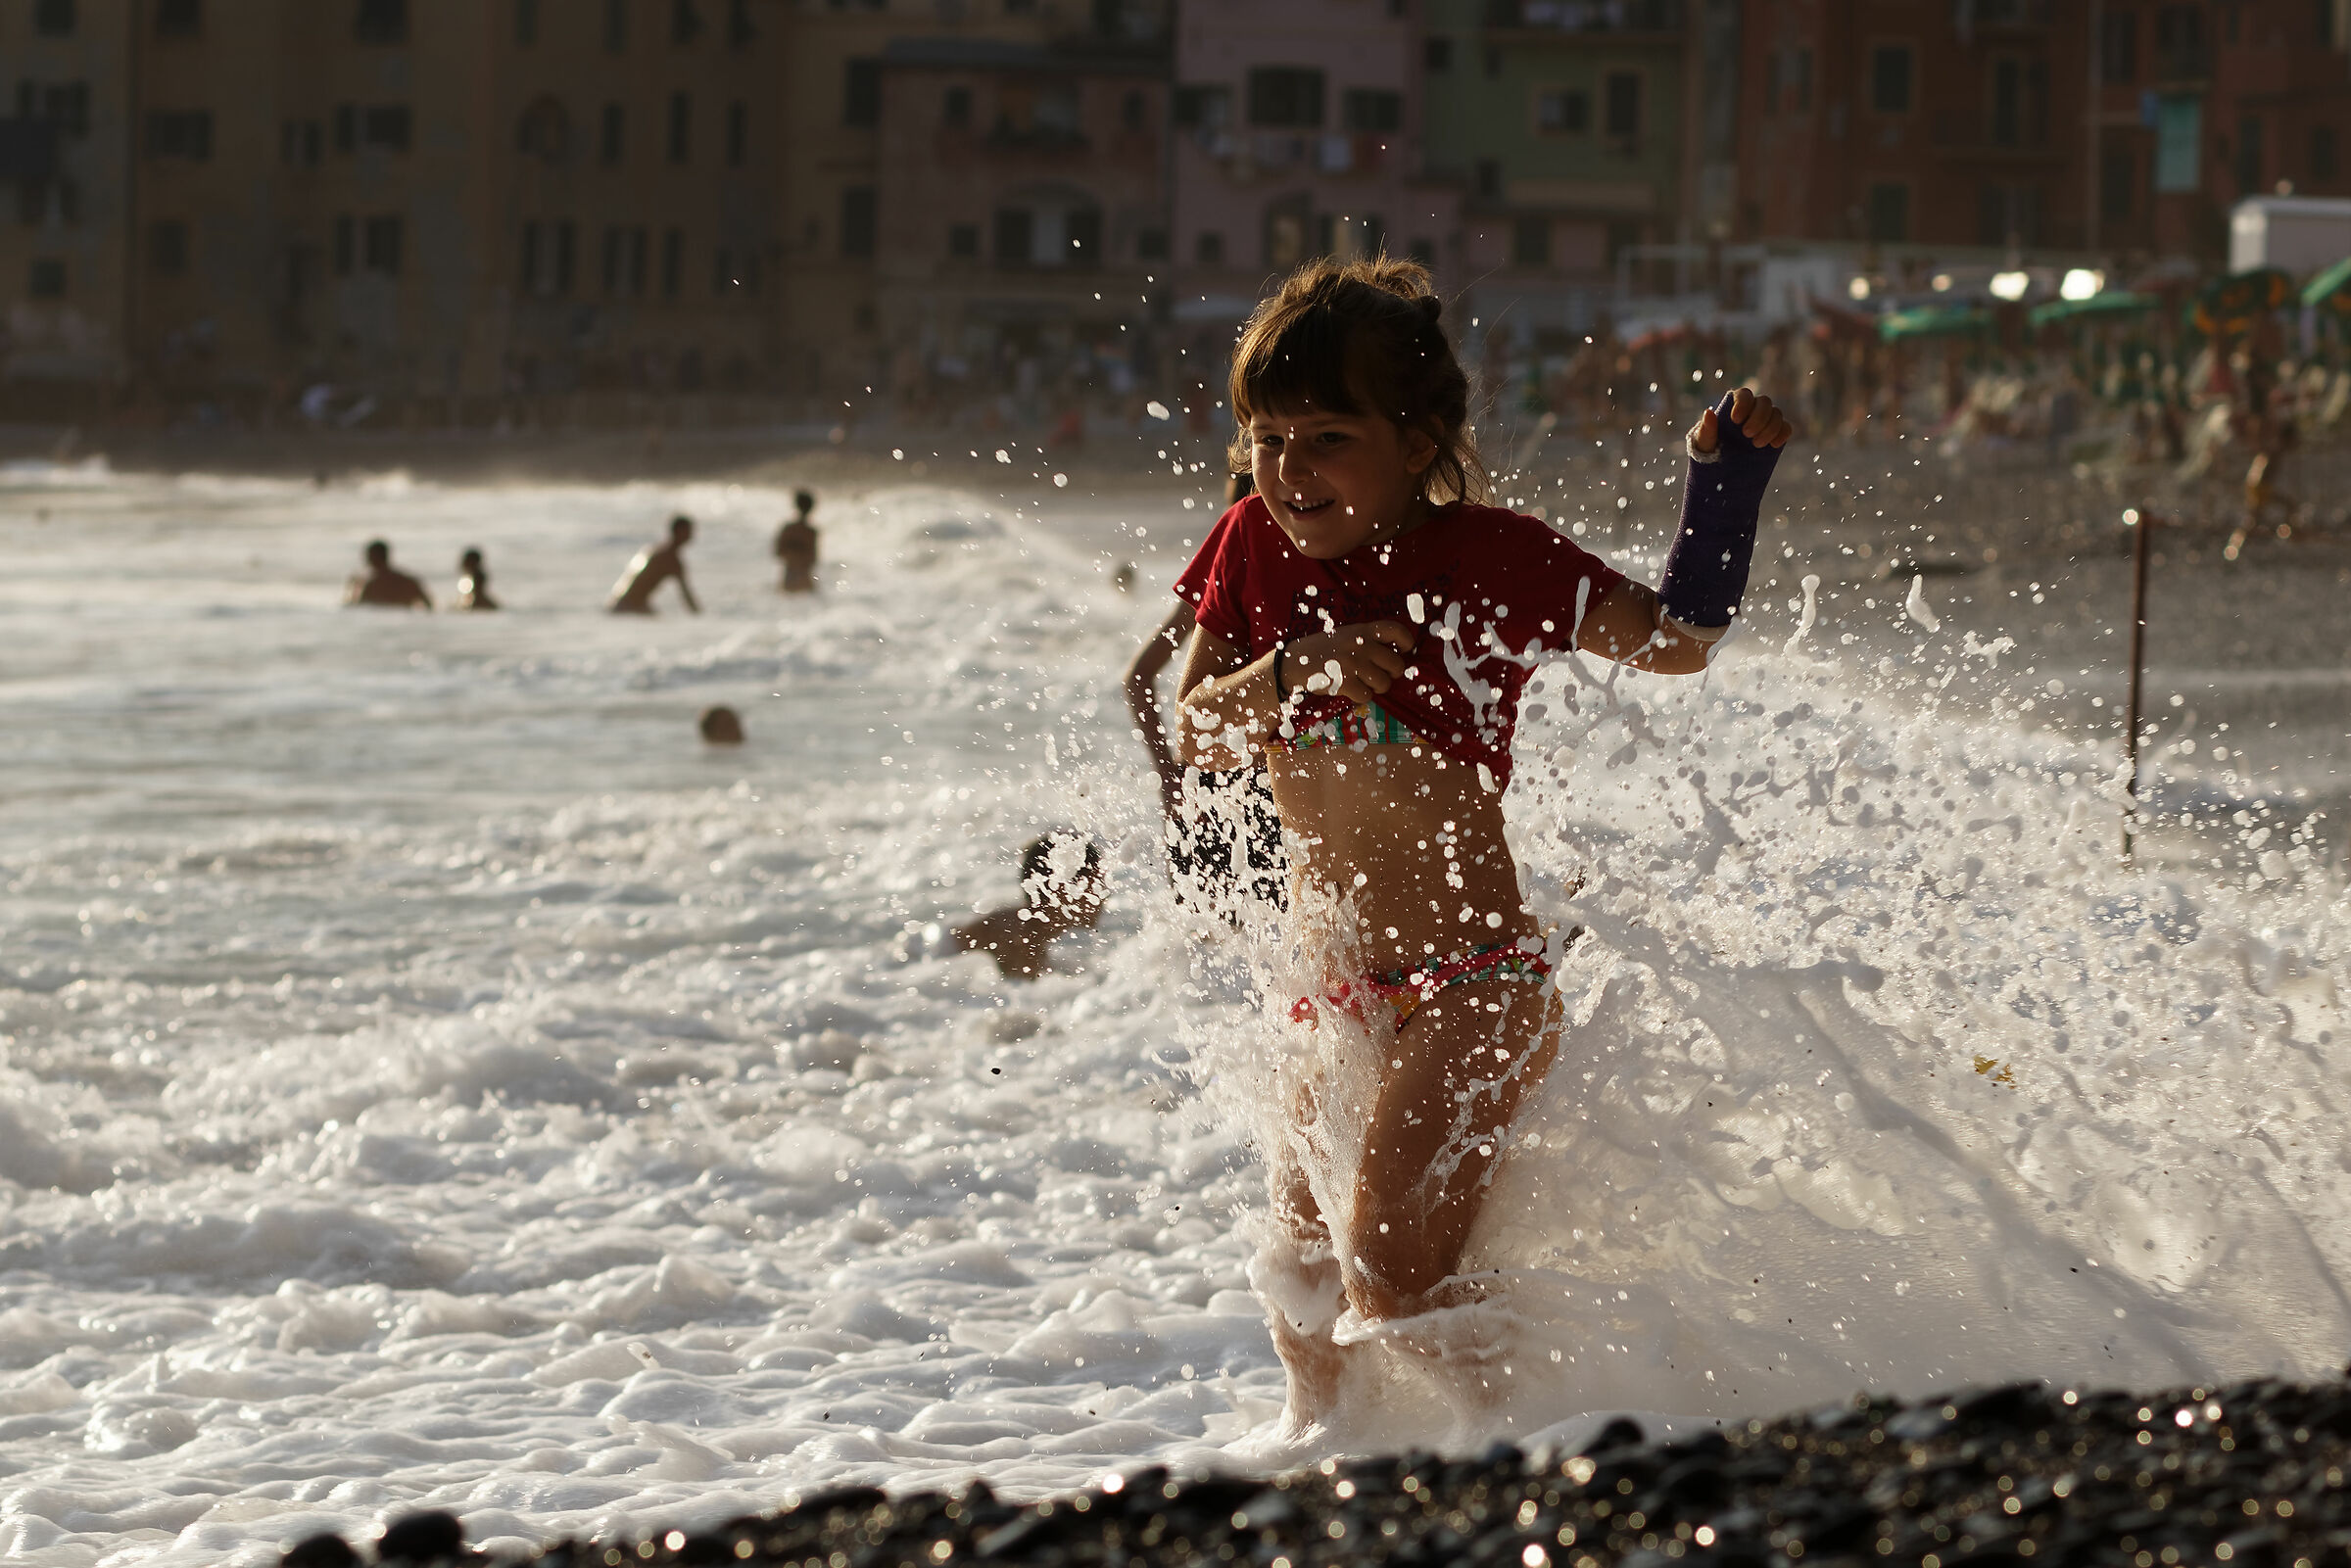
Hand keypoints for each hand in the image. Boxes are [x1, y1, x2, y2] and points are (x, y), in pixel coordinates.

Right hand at [1280, 621, 1414, 705]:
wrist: (1294, 662)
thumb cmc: (1324, 650)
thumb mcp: (1346, 635)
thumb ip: (1368, 641)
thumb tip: (1396, 655)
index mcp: (1362, 631)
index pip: (1396, 630)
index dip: (1407, 641)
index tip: (1406, 649)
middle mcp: (1360, 645)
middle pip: (1396, 664)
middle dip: (1392, 674)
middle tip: (1380, 675)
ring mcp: (1352, 664)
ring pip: (1384, 684)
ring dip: (1377, 688)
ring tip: (1364, 683)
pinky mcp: (1344, 682)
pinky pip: (1367, 696)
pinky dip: (1361, 697)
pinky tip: (1351, 690)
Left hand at [1691, 387, 1792, 453]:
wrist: (1721, 468)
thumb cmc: (1710, 451)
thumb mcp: (1704, 442)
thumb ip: (1707, 429)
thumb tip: (1708, 412)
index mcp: (1734, 405)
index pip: (1744, 395)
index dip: (1743, 403)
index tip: (1736, 420)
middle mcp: (1753, 409)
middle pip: (1764, 402)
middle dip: (1759, 417)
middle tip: (1747, 435)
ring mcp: (1766, 421)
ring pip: (1777, 413)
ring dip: (1770, 428)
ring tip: (1757, 445)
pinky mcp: (1775, 434)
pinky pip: (1786, 427)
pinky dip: (1783, 433)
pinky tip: (1774, 445)